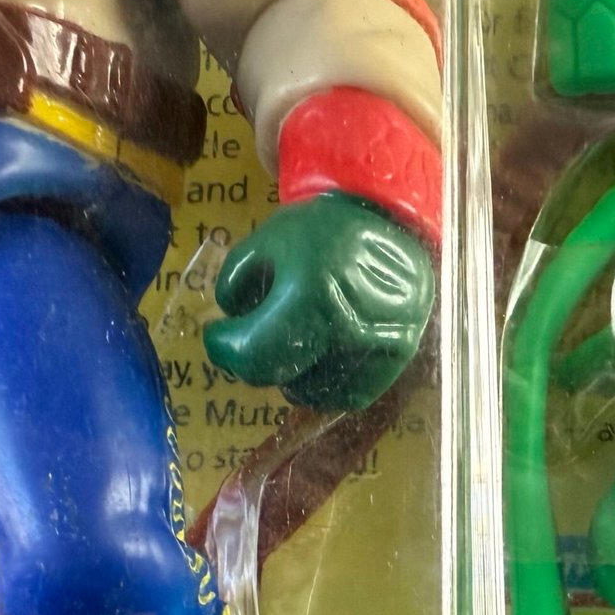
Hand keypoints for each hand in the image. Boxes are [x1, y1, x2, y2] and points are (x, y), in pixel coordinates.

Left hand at [204, 194, 433, 410]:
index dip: (224, 349)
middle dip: (253, 359)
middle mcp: (348, 330)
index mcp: (312, 296)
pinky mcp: (397, 356)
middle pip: (279, 375)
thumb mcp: (267, 239)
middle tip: (249, 338)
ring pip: (312, 392)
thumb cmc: (324, 227)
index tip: (217, 336)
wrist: (392, 219)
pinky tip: (318, 361)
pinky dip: (326, 385)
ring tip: (289, 344)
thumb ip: (237, 282)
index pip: (253, 355)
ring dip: (290, 376)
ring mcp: (377, 348)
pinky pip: (350, 395)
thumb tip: (233, 321)